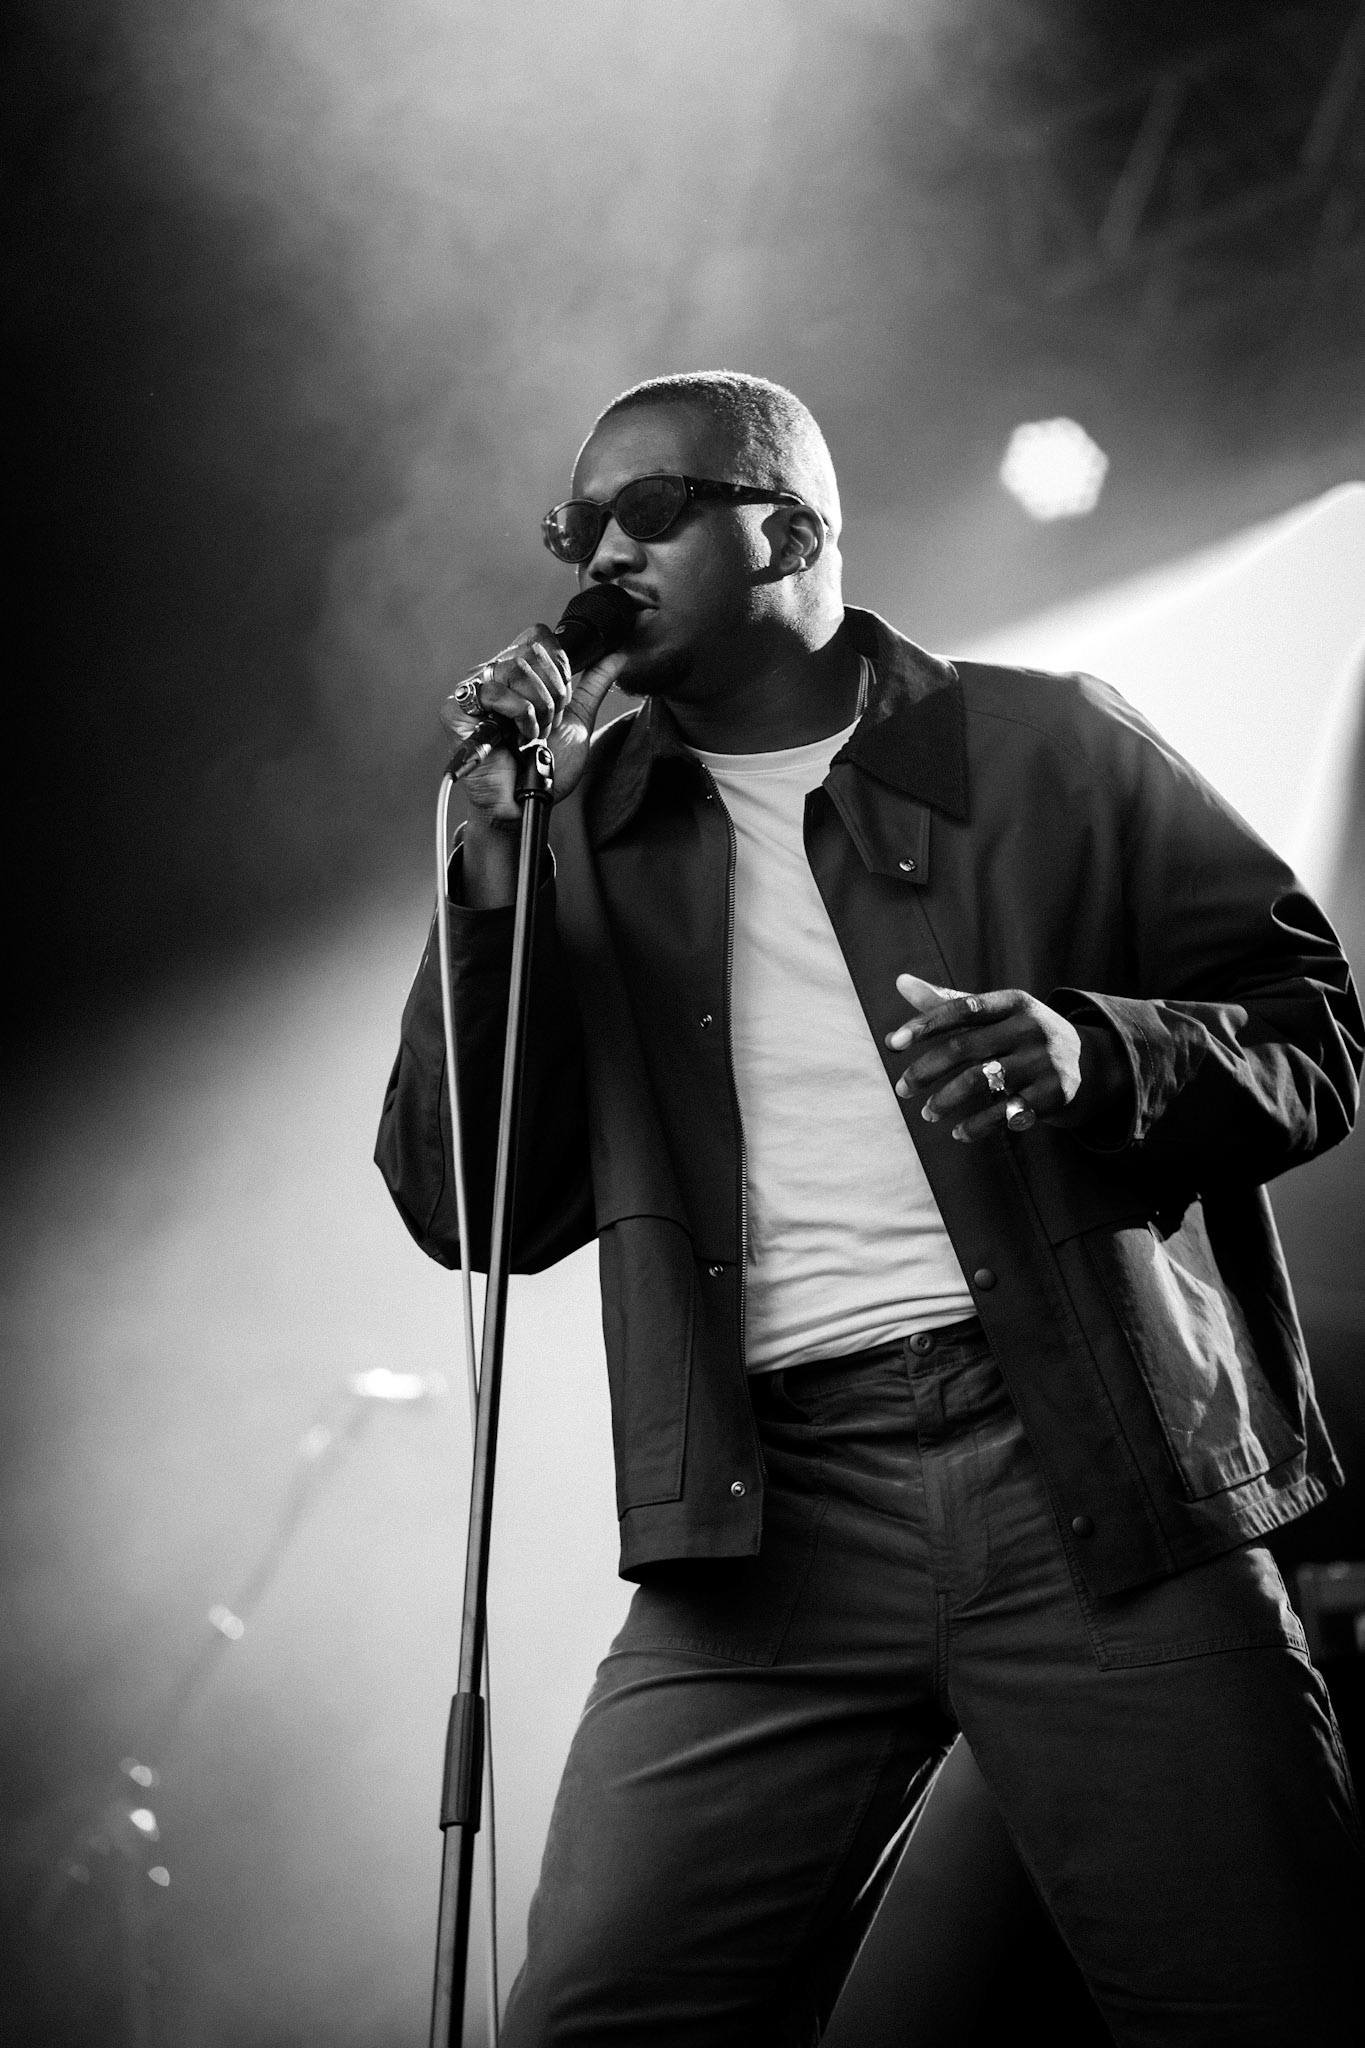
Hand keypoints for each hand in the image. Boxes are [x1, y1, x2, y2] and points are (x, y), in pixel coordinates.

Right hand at [440, 624, 629, 826]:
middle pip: (533, 652)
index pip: (539, 637)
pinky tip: (516, 739)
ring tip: (532, 734)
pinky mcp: (456, 710)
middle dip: (553, 695)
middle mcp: (492, 674)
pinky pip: (496, 693)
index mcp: (516, 671)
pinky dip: (519, 718)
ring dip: (538, 710)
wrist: (527, 802)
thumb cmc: (545, 767)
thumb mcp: (576, 720)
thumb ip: (593, 686)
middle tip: (547, 725)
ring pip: (517, 669)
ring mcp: (472, 691)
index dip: (559, 668)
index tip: (561, 704)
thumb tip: (618, 655)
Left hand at [885, 973, 1107, 1142]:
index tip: (893, 1043)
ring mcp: (1043, 1061)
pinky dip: (977, 1125)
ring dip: (946, 1100)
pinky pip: (1005, 1113)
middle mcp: (1030, 1027)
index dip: (925, 1024)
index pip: (962, 1008)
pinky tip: (958, 1132)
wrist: (1089, 1062)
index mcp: (1013, 1002)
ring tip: (927, 1114)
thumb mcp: (995, 1014)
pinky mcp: (1053, 1093)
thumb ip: (947, 1001)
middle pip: (964, 1048)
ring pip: (980, 1081)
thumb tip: (900, 982)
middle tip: (902, 1089)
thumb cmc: (1021, 1034)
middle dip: (926, 1071)